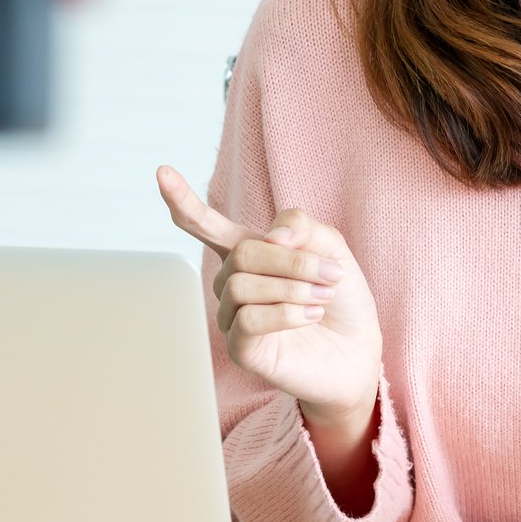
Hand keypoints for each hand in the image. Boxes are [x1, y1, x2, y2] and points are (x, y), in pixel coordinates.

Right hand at [157, 165, 381, 427]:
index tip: (162, 171)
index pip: (205, 225)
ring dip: (292, 288)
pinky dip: (285, 313)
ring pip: (242, 286)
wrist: (359, 350)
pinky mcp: (241, 348)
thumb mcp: (331, 247)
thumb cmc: (341, 299)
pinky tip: (310, 316)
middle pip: (242, 253)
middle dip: (291, 260)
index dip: (183, 199)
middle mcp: (232, 282)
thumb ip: (300, 226)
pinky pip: (247, 320)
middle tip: (330, 273)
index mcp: (248, 253)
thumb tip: (268, 237)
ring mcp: (232, 316)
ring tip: (322, 297)